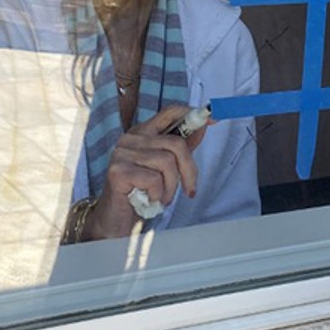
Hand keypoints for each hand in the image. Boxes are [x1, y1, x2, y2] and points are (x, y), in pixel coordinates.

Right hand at [83, 105, 208, 238]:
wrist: (117, 217)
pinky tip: (150, 200)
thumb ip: (181, 147)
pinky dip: (159, 194)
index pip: (170, 112)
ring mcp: (121, 153)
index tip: (213, 119)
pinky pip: (154, 179)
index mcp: (143, 133)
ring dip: (171, 187)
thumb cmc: (143, 190)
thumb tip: (203, 125)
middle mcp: (130, 138)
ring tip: (163, 197)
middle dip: (190, 171)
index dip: (193, 115)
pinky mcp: (118, 171)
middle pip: (176, 144)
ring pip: (167, 163)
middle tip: (189, 190)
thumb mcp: (166, 167)